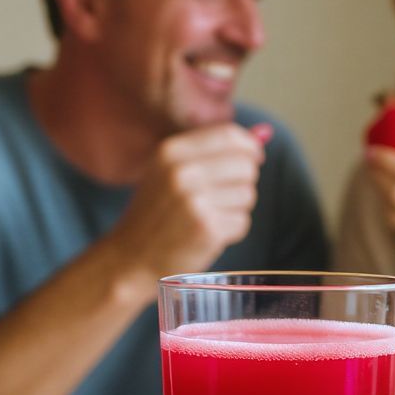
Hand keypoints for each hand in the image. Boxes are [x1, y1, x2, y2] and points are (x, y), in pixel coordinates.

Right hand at [112, 122, 268, 286]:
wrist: (131, 259)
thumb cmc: (156, 214)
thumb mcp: (170, 171)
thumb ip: (213, 152)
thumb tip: (263, 135)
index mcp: (171, 151)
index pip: (230, 136)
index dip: (249, 147)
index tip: (254, 158)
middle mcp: (182, 172)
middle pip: (246, 166)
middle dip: (242, 182)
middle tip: (220, 198)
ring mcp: (195, 201)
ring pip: (248, 195)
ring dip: (235, 209)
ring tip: (207, 217)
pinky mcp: (207, 228)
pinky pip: (242, 222)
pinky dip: (231, 231)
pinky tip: (207, 235)